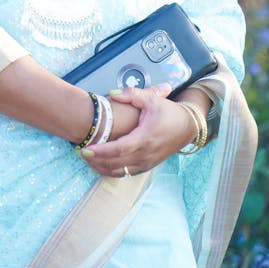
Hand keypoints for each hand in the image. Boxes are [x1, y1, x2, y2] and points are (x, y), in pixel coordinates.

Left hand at [81, 84, 195, 177]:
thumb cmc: (169, 113)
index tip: (86, 148)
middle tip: (80, 153)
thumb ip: (131, 94)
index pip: (119, 149)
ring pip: (120, 172)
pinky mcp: (147, 166)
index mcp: (145, 138)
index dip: (101, 151)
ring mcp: (147, 163)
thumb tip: (112, 94)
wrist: (188, 127)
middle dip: (96, 160)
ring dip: (102, 168)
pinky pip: (127, 173)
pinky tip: (100, 165)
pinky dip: (112, 171)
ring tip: (86, 159)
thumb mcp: (152, 99)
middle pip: (116, 163)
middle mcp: (146, 154)